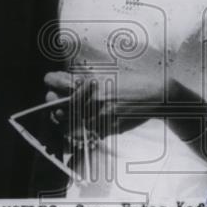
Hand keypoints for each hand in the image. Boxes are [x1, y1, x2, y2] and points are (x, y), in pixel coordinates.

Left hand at [46, 68, 164, 137]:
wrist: (157, 96)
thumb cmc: (135, 82)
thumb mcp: (111, 74)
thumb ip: (90, 79)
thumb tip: (71, 80)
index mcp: (94, 83)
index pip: (62, 83)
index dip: (52, 81)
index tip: (48, 81)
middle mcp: (95, 99)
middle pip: (62, 105)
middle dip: (53, 102)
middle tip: (51, 99)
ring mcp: (101, 115)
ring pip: (73, 121)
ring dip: (66, 117)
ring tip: (63, 112)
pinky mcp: (109, 127)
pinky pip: (89, 131)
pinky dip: (83, 128)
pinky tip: (85, 122)